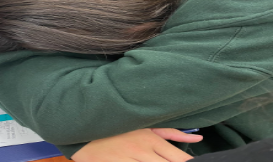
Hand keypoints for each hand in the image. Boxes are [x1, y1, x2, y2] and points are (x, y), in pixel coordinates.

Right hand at [71, 128, 202, 161]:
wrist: (87, 128)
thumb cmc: (120, 127)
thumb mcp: (146, 125)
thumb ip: (172, 132)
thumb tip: (198, 137)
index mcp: (152, 139)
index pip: (179, 159)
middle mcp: (142, 151)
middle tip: (179, 162)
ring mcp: (129, 161)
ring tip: (151, 160)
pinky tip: (142, 162)